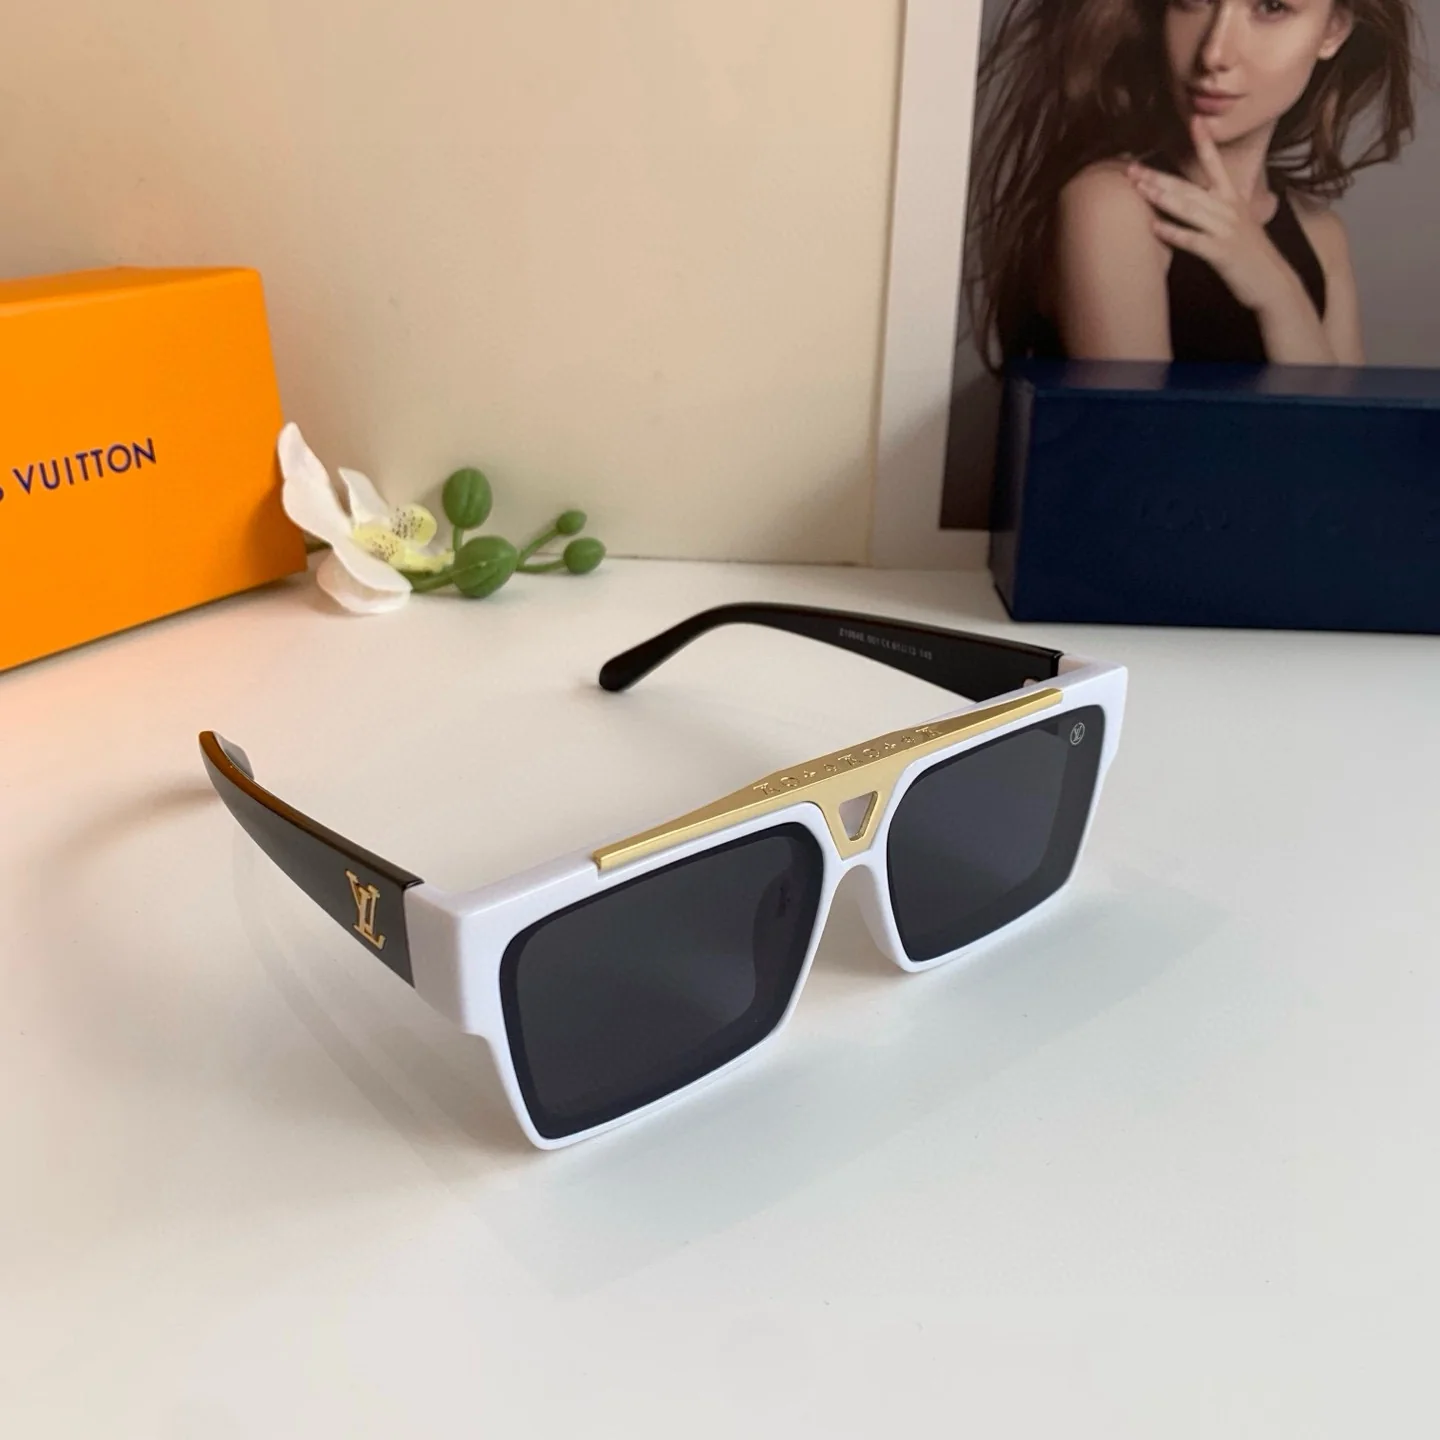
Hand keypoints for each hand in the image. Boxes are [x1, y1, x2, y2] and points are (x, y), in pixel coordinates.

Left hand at [1127, 116, 1307, 317]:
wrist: (1272, 282)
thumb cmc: (1249, 255)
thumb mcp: (1237, 224)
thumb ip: (1216, 209)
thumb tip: (1193, 200)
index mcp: (1232, 199)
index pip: (1215, 165)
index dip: (1204, 142)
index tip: (1194, 120)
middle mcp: (1229, 209)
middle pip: (1189, 188)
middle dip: (1159, 177)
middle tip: (1132, 169)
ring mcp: (1225, 230)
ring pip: (1189, 209)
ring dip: (1161, 198)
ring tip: (1138, 189)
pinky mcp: (1221, 252)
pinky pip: (1192, 240)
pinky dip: (1173, 233)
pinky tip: (1154, 228)